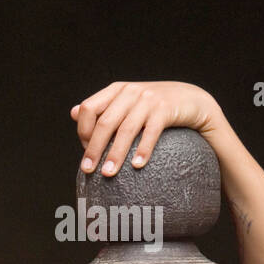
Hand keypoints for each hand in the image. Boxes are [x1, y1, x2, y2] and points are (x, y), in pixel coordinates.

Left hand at [71, 81, 224, 176]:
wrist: (191, 99)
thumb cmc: (151, 106)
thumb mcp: (124, 102)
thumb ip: (101, 108)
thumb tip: (73, 113)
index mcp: (116, 90)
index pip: (89, 109)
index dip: (83, 131)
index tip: (85, 151)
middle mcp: (130, 91)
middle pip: (105, 122)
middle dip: (94, 148)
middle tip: (88, 170)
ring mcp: (149, 99)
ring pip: (126, 130)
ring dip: (116, 154)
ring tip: (109, 174)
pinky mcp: (166, 109)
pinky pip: (151, 132)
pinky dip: (143, 149)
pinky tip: (136, 166)